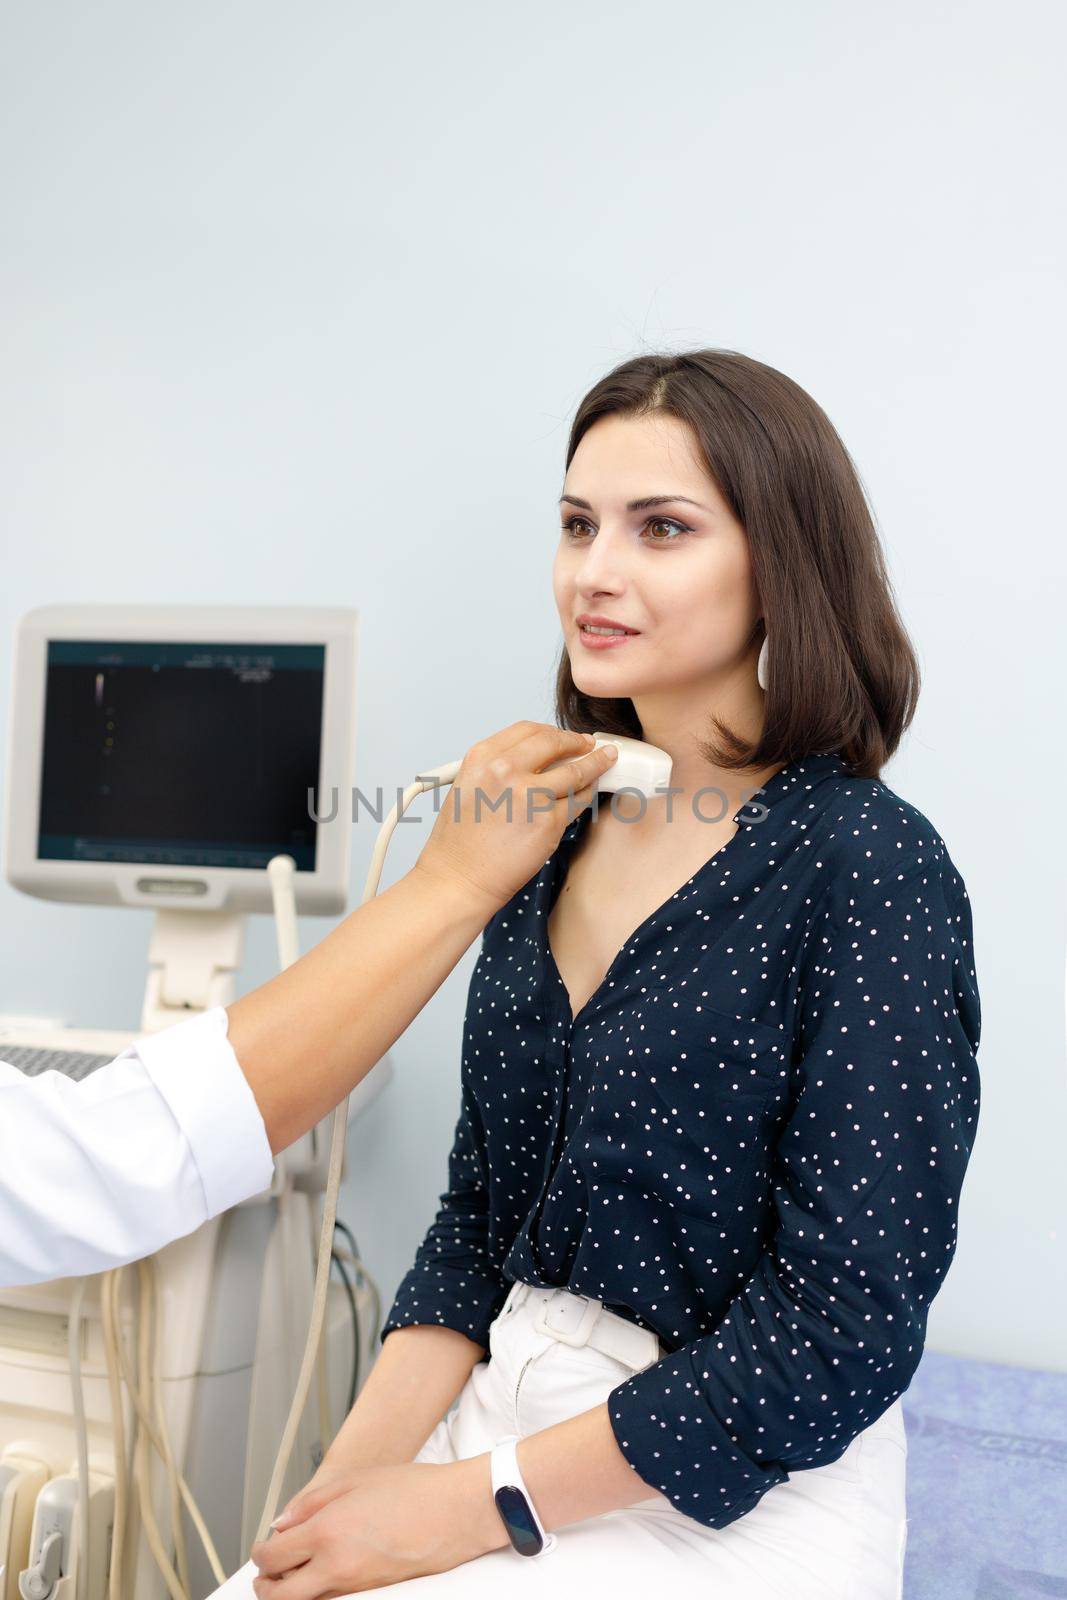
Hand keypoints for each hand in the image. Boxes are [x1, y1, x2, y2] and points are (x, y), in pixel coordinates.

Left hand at [249, 1457, 504, 1595]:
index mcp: (326, 1531)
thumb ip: (310, 1502)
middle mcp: (336, 1566)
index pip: (272, 1558)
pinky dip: (318, 1593)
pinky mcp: (373, 1594)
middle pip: (279, 1597)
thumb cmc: (413, 1489)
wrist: (455, 1512)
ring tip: (290, 1576)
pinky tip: (323, 1575)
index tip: (262, 1547)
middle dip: (264, 1587)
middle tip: (264, 1573)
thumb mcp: (354, 1480)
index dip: (259, 1554)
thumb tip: (282, 1523)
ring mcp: (355, 1586)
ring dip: (289, 1594)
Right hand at [416, 721, 616, 917]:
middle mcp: (506, 770)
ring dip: (596, 763)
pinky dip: (587, 795)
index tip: (563, 737)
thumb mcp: (469, 787)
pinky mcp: (549, 821)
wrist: (459, 879)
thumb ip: (500, 767)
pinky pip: (578, 802)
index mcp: (483, 757)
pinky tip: (590, 793)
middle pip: (555, 742)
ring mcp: (530, 795)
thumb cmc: (460, 843)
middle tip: (589, 744)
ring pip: (576, 771)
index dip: (552, 731)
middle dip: (578, 742)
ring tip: (606, 760)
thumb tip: (539, 760)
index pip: (528, 730)